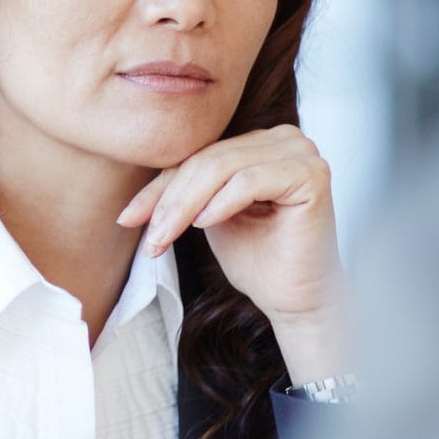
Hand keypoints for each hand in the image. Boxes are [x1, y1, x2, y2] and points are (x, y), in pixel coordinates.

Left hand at [117, 126, 351, 380]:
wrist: (295, 299)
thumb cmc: (258, 259)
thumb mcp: (207, 215)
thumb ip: (186, 190)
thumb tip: (134, 189)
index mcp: (260, 142)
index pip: (198, 158)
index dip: (158, 188)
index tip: (126, 218)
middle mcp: (284, 139)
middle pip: (207, 160)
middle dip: (168, 200)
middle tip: (147, 235)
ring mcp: (301, 152)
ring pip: (222, 168)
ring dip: (185, 205)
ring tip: (165, 236)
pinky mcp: (311, 174)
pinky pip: (250, 180)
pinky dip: (221, 203)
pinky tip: (203, 224)